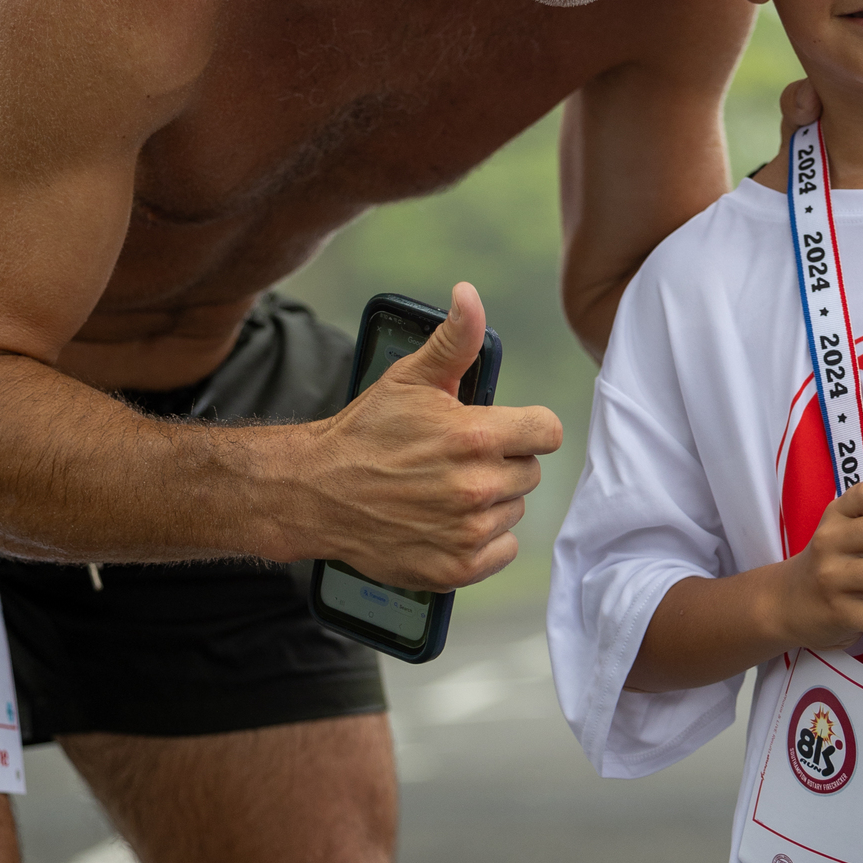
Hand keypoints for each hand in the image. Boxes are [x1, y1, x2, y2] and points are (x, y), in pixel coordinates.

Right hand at [303, 283, 562, 588]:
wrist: (315, 491)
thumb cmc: (365, 432)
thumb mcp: (410, 378)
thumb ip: (455, 340)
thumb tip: (470, 295)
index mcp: (475, 436)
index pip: (547, 432)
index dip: (526, 428)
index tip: (503, 431)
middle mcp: (477, 487)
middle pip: (529, 472)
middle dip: (502, 463)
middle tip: (458, 460)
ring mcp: (467, 531)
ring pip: (513, 511)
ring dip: (490, 502)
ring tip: (445, 491)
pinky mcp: (455, 567)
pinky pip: (503, 551)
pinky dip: (482, 541)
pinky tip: (448, 524)